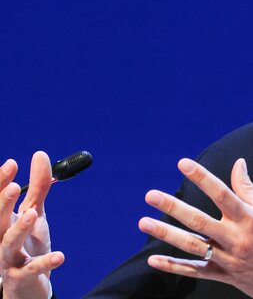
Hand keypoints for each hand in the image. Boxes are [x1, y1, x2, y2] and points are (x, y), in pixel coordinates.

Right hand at [0, 152, 63, 298]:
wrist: (27, 285)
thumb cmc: (27, 244)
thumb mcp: (34, 212)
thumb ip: (38, 186)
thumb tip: (40, 154)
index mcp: (3, 221)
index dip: (1, 182)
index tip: (12, 164)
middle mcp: (1, 238)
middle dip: (2, 203)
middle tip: (13, 187)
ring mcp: (9, 259)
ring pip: (8, 243)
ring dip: (18, 229)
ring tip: (33, 214)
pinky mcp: (22, 276)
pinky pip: (32, 269)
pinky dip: (45, 263)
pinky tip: (60, 256)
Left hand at [138, 158, 252, 298]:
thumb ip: (248, 189)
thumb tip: (237, 164)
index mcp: (250, 218)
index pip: (221, 193)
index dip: (201, 177)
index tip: (182, 163)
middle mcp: (237, 239)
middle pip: (199, 221)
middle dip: (172, 207)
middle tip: (150, 195)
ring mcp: (229, 260)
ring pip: (191, 246)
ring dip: (165, 234)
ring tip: (143, 222)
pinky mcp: (225, 277)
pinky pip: (195, 271)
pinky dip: (174, 266)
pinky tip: (154, 259)